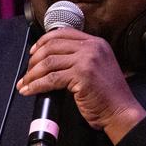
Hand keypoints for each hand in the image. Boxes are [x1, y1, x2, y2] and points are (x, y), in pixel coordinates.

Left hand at [17, 27, 145, 143]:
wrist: (121, 111)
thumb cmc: (108, 96)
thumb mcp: (96, 67)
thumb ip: (79, 59)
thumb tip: (50, 60)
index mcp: (96, 43)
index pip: (63, 33)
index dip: (43, 41)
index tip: (33, 53)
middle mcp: (92, 47)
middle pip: (52, 46)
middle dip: (34, 60)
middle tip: (27, 73)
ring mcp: (87, 60)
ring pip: (48, 62)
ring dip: (32, 74)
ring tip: (24, 84)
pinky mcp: (82, 75)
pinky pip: (51, 79)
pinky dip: (36, 85)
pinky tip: (30, 91)